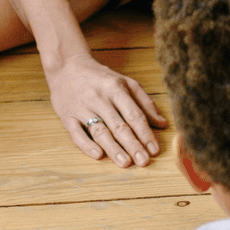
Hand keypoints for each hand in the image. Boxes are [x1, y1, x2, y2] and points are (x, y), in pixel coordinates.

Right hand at [47, 52, 167, 165]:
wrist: (67, 66)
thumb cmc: (101, 78)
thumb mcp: (125, 83)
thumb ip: (145, 102)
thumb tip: (162, 124)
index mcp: (116, 88)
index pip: (133, 114)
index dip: (145, 133)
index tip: (154, 150)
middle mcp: (99, 98)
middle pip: (118, 125)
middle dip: (132, 145)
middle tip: (143, 161)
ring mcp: (82, 108)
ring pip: (99, 131)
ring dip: (113, 148)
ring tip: (125, 163)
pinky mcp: (67, 117)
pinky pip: (76, 134)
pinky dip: (86, 145)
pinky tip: (98, 155)